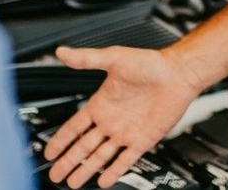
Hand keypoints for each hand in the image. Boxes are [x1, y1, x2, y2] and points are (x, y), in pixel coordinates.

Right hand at [42, 45, 205, 187]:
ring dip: (86, 170)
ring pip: (100, 156)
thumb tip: (63, 52)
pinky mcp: (142, 139)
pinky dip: (114, 171)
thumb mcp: (114, 58)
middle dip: (68, 161)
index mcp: (101, 103)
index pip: (74, 127)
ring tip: (73, 183)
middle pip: (84, 147)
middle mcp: (112, 120)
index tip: (49, 151)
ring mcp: (126, 131)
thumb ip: (87, 59)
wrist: (178, 73)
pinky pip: (125, 159)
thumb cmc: (150, 63)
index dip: (61, 140)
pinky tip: (104, 181)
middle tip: (55, 174)